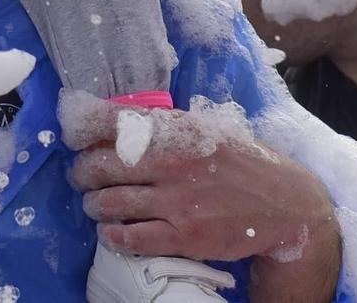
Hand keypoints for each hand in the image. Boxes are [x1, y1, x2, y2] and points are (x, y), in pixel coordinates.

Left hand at [71, 113, 340, 301]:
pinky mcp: (184, 237)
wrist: (284, 204)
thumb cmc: (238, 162)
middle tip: (82, 176)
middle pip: (101, 165)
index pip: (112, 121)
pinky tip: (111, 231)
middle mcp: (172, 163)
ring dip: (93, 204)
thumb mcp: (204, 130)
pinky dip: (112, 234)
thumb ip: (164, 126)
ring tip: (95, 204)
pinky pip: (131, 238)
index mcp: (176, 131)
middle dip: (82, 172)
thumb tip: (115, 118)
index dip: (82, 128)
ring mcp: (177, 202)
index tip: (72, 136)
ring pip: (110, 203)